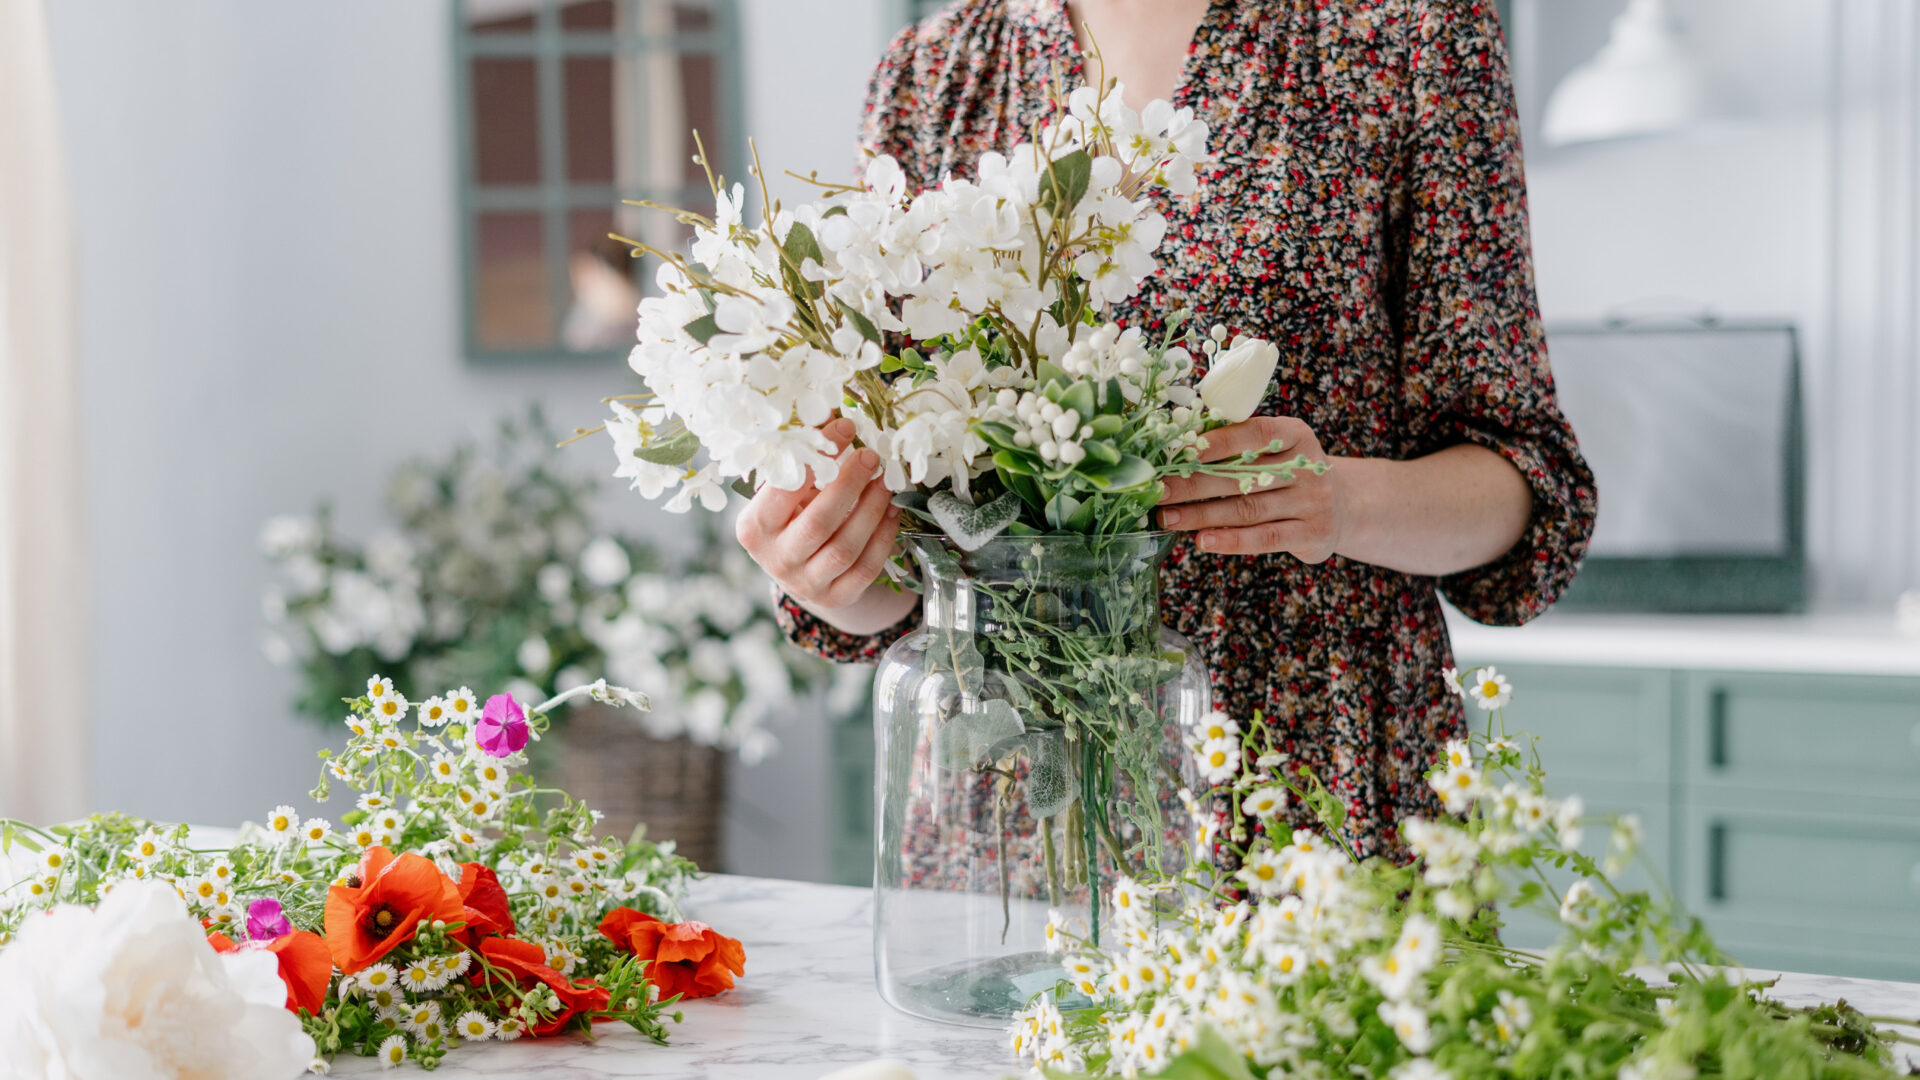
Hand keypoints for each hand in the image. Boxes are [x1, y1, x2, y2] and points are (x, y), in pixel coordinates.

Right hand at [734, 417, 904, 610]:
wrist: (798, 573)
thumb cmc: (790, 519)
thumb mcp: (785, 494)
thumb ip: (804, 461)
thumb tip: (834, 409)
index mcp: (754, 528)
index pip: (786, 489)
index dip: (819, 456)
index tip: (845, 426)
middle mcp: (776, 559)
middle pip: (819, 521)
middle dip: (851, 483)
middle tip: (871, 455)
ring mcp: (806, 583)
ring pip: (846, 547)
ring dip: (872, 508)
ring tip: (886, 480)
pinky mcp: (836, 597)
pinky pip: (866, 568)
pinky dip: (883, 535)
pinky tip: (892, 509)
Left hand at [1156, 415, 1344, 559]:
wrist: (1341, 506)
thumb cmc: (1289, 473)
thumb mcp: (1276, 450)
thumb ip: (1238, 445)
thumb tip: (1181, 444)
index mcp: (1297, 435)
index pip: (1255, 433)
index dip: (1219, 442)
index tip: (1182, 450)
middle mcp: (1309, 467)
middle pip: (1244, 476)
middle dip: (1195, 483)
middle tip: (1160, 490)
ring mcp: (1314, 503)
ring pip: (1248, 510)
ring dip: (1202, 515)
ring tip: (1168, 518)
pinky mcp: (1312, 535)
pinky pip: (1263, 538)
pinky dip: (1230, 540)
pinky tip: (1202, 540)